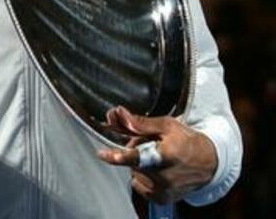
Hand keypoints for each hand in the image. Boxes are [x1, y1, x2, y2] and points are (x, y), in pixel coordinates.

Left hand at [96, 106, 217, 203]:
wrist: (209, 163)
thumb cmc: (188, 141)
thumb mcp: (167, 126)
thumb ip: (140, 123)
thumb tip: (118, 114)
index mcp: (167, 155)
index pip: (139, 156)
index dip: (120, 155)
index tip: (104, 154)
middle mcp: (165, 176)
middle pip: (133, 161)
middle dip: (135, 150)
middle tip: (149, 145)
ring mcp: (163, 189)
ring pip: (134, 172)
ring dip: (139, 164)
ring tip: (156, 158)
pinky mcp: (162, 198)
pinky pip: (139, 185)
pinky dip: (142, 177)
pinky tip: (155, 170)